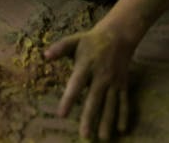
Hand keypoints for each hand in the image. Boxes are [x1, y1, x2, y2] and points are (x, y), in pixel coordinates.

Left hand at [45, 23, 132, 139]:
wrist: (117, 36)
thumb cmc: (91, 40)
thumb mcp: (74, 40)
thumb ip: (59, 48)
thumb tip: (45, 56)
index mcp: (86, 65)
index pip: (76, 84)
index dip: (69, 99)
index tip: (62, 114)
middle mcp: (101, 76)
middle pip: (95, 100)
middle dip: (90, 118)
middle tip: (85, 135)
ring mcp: (114, 82)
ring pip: (111, 105)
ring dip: (107, 121)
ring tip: (103, 137)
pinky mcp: (123, 85)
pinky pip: (124, 102)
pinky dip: (123, 115)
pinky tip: (122, 129)